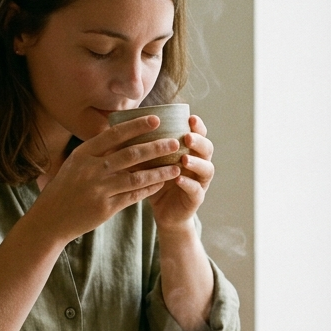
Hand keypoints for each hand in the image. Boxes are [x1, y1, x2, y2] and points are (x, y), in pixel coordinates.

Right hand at [27, 115, 182, 242]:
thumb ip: (98, 150)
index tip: (156, 119)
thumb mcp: (76, 163)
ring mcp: (99, 189)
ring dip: (159, 171)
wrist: (51, 218)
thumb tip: (124, 132)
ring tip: (176, 166)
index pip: (114, 135)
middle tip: (175, 142)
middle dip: (156, 147)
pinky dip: (149, 188)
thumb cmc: (66, 186)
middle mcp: (91, 169)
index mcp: (84, 153)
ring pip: (136, 177)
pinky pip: (133, 196)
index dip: (137, 126)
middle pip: (130, 154)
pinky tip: (162, 183)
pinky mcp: (105, 208)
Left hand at [148, 114, 214, 232]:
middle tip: (187, 137)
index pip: (199, 135)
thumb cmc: (156, 181)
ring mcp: (200, 182)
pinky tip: (179, 179)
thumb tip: (122, 128)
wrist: (163, 212)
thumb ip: (146, 147)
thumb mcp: (151, 162)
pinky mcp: (196, 199)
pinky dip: (188, 184)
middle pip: (207, 149)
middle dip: (199, 141)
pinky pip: (196, 190)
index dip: (198, 126)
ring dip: (197, 162)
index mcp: (191, 151)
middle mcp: (199, 164)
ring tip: (184, 158)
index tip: (190, 118)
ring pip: (207, 169)